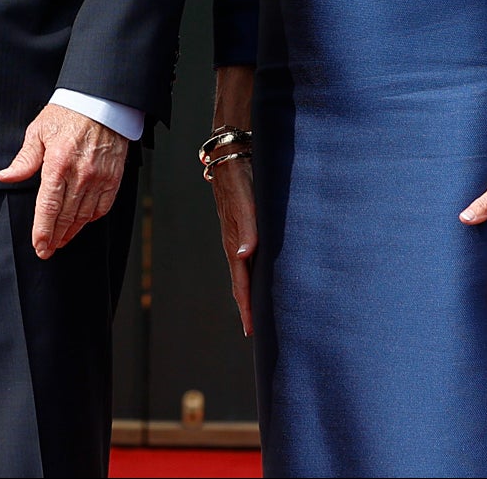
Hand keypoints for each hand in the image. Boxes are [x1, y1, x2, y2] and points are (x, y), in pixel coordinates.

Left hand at [0, 104, 128, 259]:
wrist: (101, 103)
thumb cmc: (67, 114)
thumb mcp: (38, 131)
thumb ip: (24, 159)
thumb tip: (5, 176)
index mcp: (58, 163)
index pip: (49, 206)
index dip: (43, 230)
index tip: (38, 245)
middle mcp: (81, 174)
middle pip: (66, 216)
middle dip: (54, 237)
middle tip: (45, 250)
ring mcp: (100, 178)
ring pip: (84, 215)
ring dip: (71, 232)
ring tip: (60, 241)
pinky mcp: (113, 179)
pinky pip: (102, 207)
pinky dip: (90, 219)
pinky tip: (81, 224)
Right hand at [208, 157, 256, 335]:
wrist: (230, 156)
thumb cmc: (240, 178)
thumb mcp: (246, 202)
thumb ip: (247, 228)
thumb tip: (244, 255)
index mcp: (235, 242)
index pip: (241, 282)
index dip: (247, 307)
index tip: (252, 330)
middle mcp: (234, 242)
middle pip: (240, 282)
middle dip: (246, 307)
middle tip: (255, 331)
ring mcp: (236, 235)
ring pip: (243, 271)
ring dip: (248, 292)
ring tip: (256, 311)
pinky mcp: (241, 226)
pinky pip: (246, 258)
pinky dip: (251, 274)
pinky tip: (257, 276)